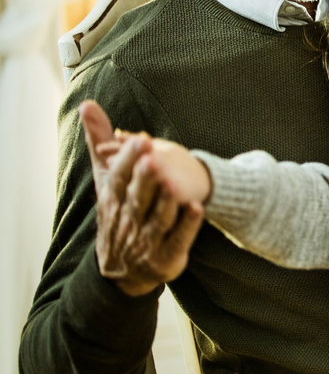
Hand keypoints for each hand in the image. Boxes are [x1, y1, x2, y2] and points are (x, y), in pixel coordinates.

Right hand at [80, 100, 205, 296]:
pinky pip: (178, 238)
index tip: (142, 139)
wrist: (122, 270)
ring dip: (165, 201)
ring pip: (157, 218)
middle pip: (136, 197)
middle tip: (154, 157)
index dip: (130, 160)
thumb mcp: (106, 179)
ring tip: (174, 182)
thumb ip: (100, 142)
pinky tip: (198, 207)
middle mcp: (128, 218)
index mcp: (114, 199)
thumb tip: (86, 103)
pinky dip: (187, 224)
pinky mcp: (166, 255)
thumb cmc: (117, 211)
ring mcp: (146, 239)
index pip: (120, 177)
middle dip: (144, 178)